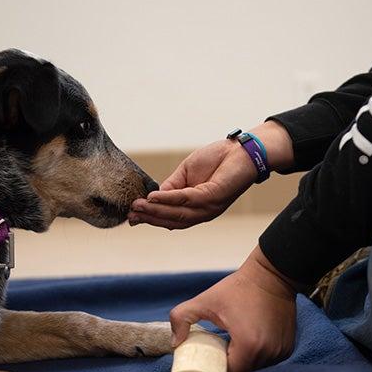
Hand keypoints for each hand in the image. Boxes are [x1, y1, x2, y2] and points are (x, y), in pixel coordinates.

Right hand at [128, 121, 294, 229]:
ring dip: (155, 211)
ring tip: (137, 207)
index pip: (171, 218)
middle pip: (172, 220)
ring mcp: (209, 207)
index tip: (131, 217)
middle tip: (130, 215)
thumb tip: (151, 197)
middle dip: (149, 217)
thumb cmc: (217, 159)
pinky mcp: (214, 197)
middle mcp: (203, 212)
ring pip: (177, 214)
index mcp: (197, 208)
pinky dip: (168, 199)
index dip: (150, 218)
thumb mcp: (186, 174)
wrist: (241, 150)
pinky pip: (186, 200)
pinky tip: (153, 196)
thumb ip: (171, 187)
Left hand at [169, 246, 304, 371]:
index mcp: (249, 345)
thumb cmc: (240, 287)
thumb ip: (181, 318)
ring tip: (230, 349)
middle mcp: (268, 353)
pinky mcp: (287, 347)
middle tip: (215, 355)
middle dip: (228, 367)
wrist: (272, 275)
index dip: (214, 371)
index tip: (206, 362)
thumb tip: (175, 343)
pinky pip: (267, 361)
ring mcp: (281, 351)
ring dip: (242, 362)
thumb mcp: (206, 300)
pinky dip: (256, 356)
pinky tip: (246, 345)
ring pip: (256, 369)